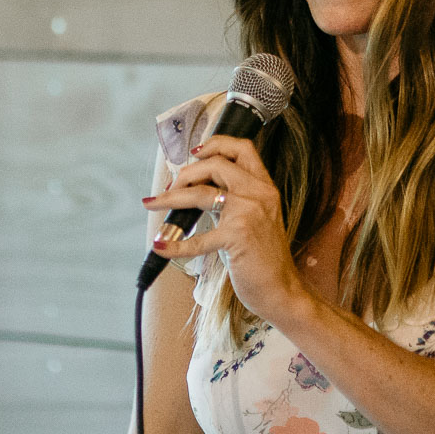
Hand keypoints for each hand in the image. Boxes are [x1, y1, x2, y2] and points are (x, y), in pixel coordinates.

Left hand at [144, 136, 312, 327]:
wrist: (281, 289)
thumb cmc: (264, 257)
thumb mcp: (254, 217)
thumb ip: (231, 199)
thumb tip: (195, 190)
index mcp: (264, 186)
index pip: (243, 148)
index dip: (215, 144)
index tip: (194, 153)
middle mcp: (259, 194)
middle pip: (215, 164)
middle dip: (185, 173)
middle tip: (170, 187)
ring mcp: (249, 214)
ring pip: (201, 193)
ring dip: (171, 197)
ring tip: (154, 204)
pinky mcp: (238, 238)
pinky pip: (198, 238)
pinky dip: (174, 244)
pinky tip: (161, 246)